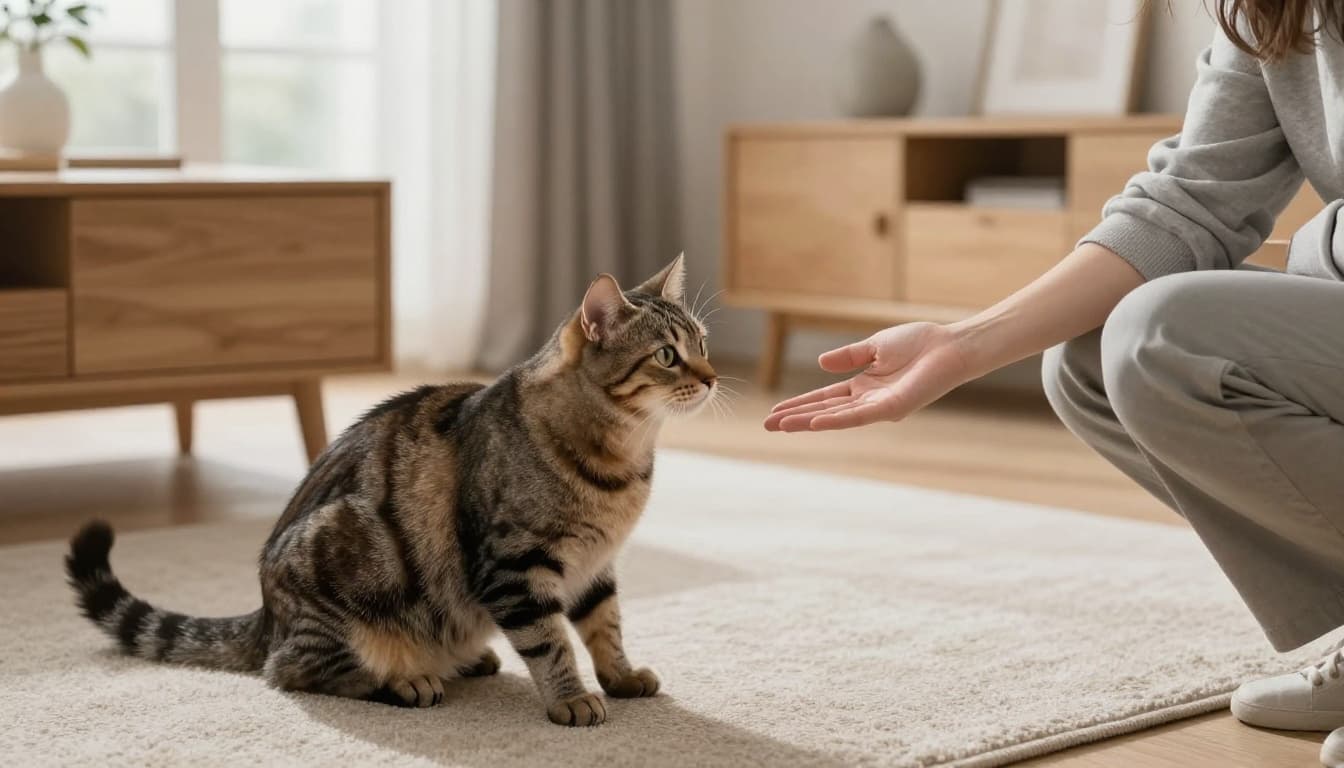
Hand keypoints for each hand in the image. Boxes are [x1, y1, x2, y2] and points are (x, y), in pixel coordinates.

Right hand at [763, 322, 973, 431]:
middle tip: (767, 426)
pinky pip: (858, 416)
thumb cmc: (920, 343)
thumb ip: (849, 356)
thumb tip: (820, 363)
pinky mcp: (892, 407)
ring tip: (781, 426)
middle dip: (796, 419)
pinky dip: (836, 420)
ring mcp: (879, 406)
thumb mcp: (874, 346)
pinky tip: (815, 424)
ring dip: (808, 422)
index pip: (825, 398)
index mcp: (864, 386)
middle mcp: (869, 400)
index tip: (775, 412)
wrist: (949, 345)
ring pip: (836, 417)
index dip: (800, 404)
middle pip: (825, 411)